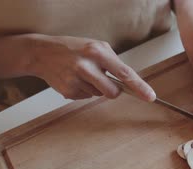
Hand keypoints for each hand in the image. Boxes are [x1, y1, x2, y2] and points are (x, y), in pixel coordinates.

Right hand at [25, 34, 155, 100]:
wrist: (42, 53)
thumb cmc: (74, 48)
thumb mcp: (95, 47)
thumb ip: (112, 63)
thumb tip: (129, 83)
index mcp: (97, 51)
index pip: (124, 72)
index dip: (139, 86)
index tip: (150, 96)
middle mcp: (86, 65)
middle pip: (112, 92)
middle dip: (112, 91)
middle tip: (103, 80)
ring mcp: (75, 79)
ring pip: (99, 95)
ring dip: (95, 88)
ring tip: (82, 74)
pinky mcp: (68, 90)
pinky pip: (86, 97)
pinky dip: (84, 90)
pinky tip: (73, 79)